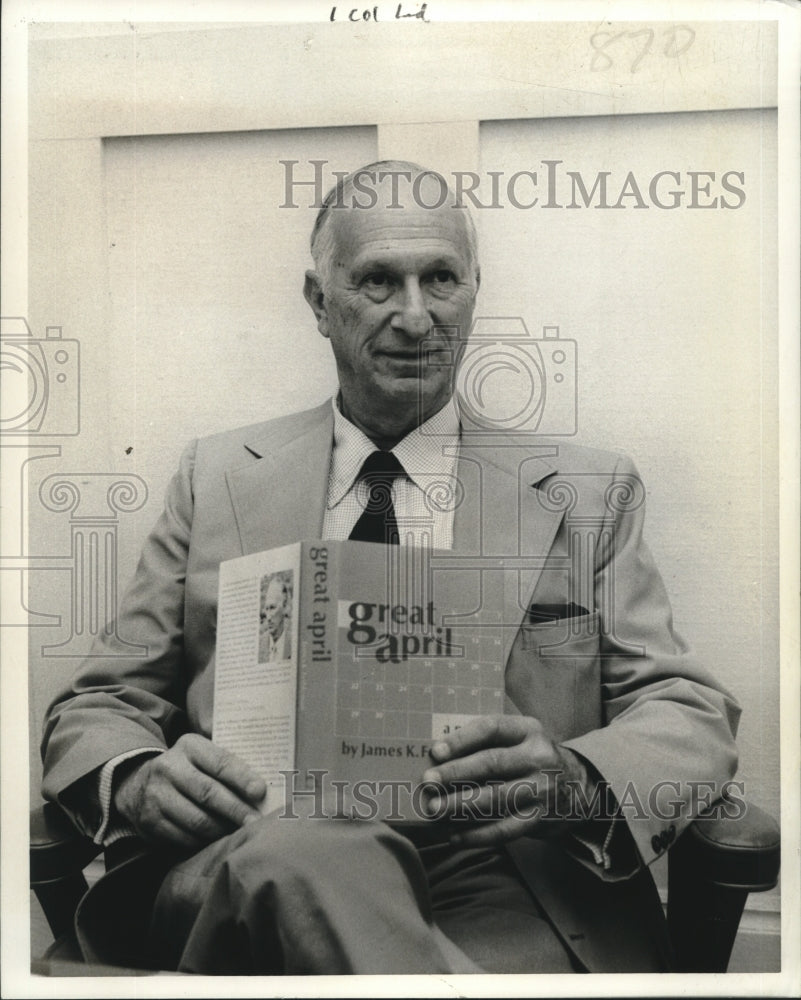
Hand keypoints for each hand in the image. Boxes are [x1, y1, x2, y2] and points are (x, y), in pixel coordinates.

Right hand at [114, 734, 266, 850]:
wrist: (137, 784)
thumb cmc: (187, 769)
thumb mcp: (201, 755)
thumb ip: (226, 764)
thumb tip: (262, 788)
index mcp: (189, 746)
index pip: (219, 762)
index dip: (241, 777)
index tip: (260, 791)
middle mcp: (169, 768)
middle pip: (208, 793)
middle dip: (236, 809)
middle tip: (256, 821)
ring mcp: (156, 796)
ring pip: (197, 820)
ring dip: (222, 830)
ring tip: (239, 833)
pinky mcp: (150, 821)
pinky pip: (183, 837)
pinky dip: (203, 841)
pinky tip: (216, 840)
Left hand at [421, 715, 596, 847]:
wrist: (579, 787)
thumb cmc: (531, 758)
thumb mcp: (519, 739)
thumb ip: (487, 742)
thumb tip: (438, 756)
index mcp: (528, 730)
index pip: (491, 728)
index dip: (462, 739)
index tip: (436, 751)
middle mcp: (538, 757)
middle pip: (491, 763)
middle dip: (456, 773)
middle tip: (428, 781)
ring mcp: (541, 789)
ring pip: (496, 798)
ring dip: (461, 805)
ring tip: (435, 809)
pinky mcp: (540, 818)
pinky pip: (505, 829)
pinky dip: (477, 835)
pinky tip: (454, 836)